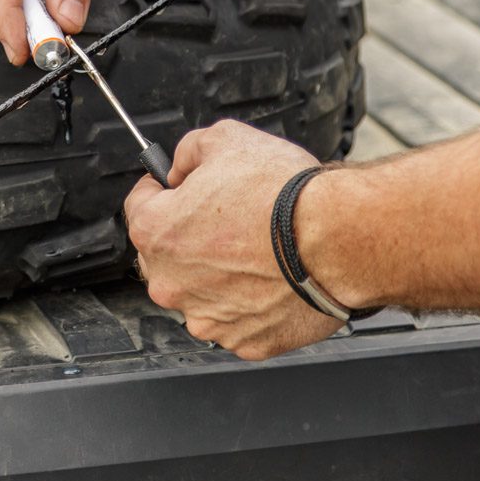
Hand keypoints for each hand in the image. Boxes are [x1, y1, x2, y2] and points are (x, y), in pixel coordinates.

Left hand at [123, 120, 342, 359]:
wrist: (340, 239)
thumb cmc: (286, 196)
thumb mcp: (226, 138)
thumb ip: (189, 150)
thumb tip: (181, 164)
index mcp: (156, 234)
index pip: (139, 206)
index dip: (164, 190)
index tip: (182, 188)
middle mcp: (172, 283)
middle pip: (167, 255)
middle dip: (190, 236)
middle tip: (230, 218)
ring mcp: (207, 318)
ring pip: (200, 292)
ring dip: (219, 274)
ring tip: (258, 250)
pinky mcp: (244, 341)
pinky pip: (237, 319)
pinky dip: (250, 303)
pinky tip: (273, 278)